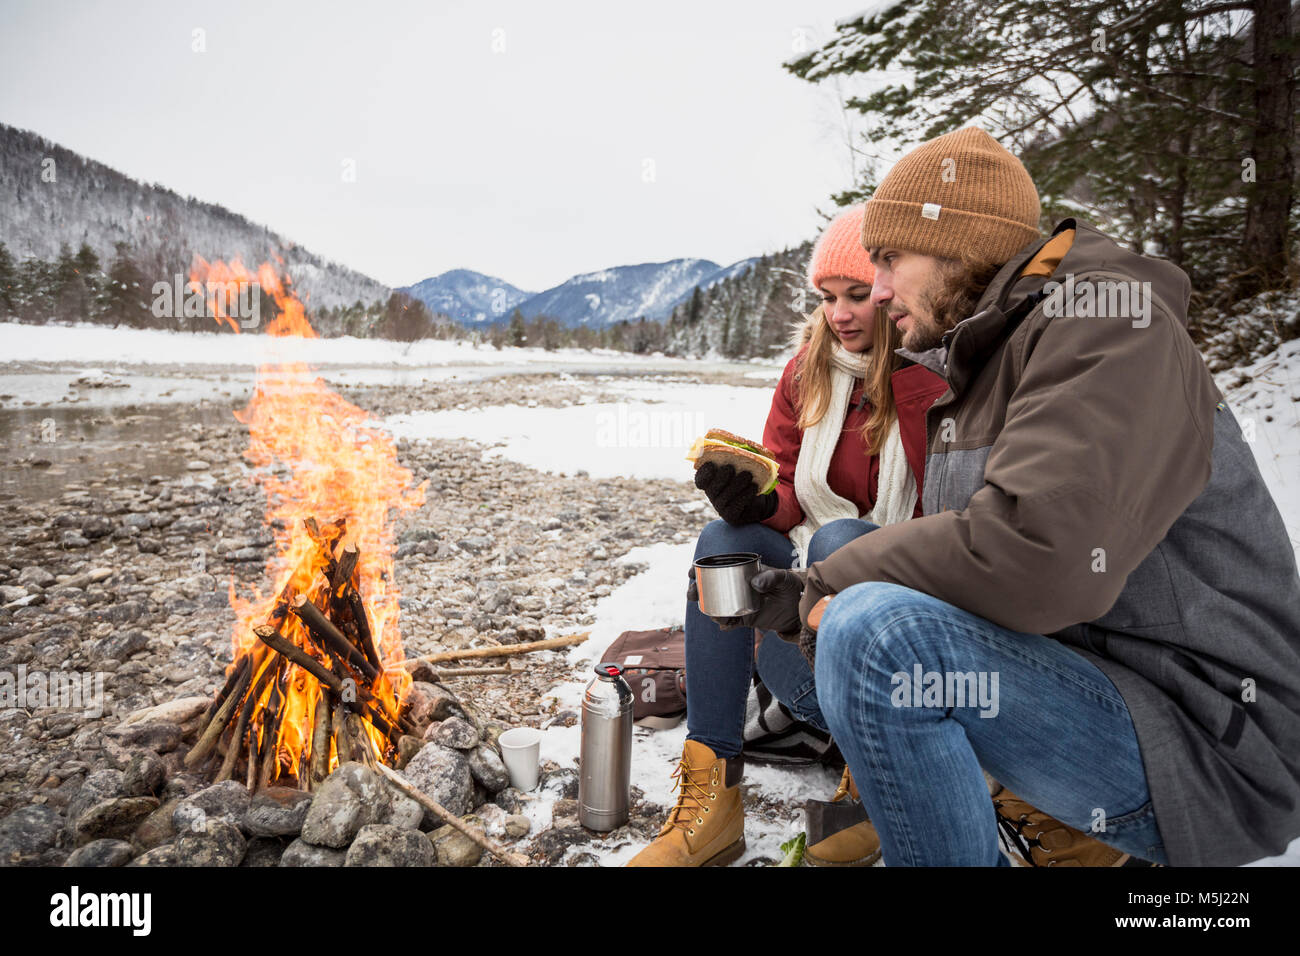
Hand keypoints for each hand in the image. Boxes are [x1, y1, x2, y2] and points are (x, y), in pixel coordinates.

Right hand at [688, 564, 805, 636]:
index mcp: (740, 572)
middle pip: (709, 588)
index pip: (716, 567)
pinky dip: (725, 624)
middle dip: (696, 591)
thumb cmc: (790, 585)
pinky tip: (726, 625)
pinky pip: (729, 621)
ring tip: (717, 614)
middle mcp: (735, 587)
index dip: (700, 569)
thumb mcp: (783, 577)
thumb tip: (755, 584)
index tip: (692, 572)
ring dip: (710, 610)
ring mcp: (738, 602)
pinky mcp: (744, 618)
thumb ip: (771, 577)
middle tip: (692, 594)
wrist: (799, 606)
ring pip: (716, 606)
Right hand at [695, 461, 777, 525]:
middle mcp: (713, 496)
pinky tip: (753, 487)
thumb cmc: (746, 478)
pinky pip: (736, 505)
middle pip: (712, 488)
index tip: (712, 464)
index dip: (704, 473)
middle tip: (730, 468)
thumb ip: (737, 458)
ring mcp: (721, 507)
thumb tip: (741, 445)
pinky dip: (745, 494)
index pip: (700, 479)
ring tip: (747, 475)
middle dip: (721, 477)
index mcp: (711, 482)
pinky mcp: (731, 516)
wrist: (757, 500)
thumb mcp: (741, 467)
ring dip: (736, 484)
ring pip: (725, 496)